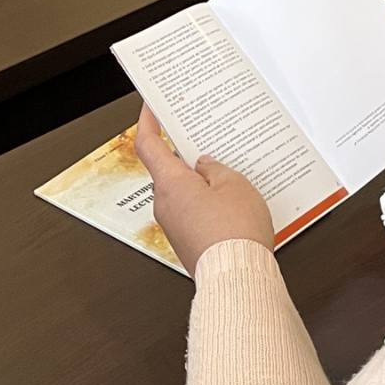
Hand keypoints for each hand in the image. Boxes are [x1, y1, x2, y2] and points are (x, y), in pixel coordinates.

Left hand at [134, 106, 275, 274]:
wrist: (237, 277)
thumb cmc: (234, 232)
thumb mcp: (234, 185)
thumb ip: (216, 169)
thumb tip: (206, 166)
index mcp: (171, 183)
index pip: (149, 144)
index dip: (148, 122)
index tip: (150, 107)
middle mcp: (165, 205)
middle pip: (168, 170)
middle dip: (187, 156)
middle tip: (206, 141)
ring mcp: (175, 226)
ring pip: (183, 193)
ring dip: (201, 183)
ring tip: (230, 177)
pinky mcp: (187, 242)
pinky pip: (193, 213)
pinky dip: (207, 204)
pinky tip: (230, 203)